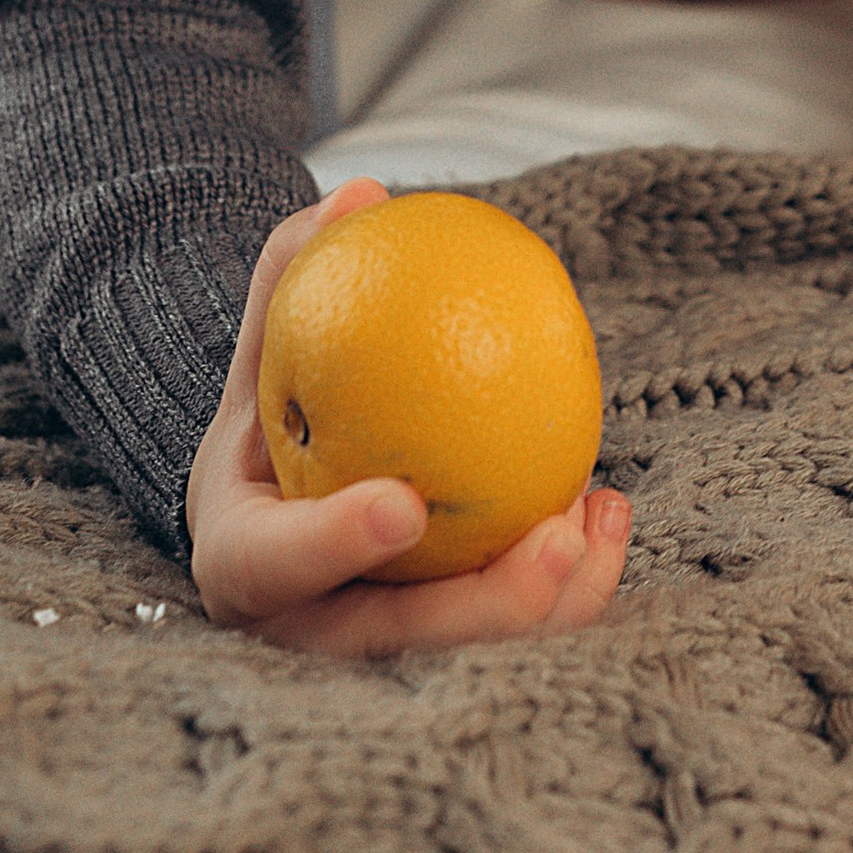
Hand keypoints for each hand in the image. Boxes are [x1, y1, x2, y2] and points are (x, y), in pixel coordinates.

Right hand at [186, 181, 631, 655]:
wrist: (277, 504)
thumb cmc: (276, 411)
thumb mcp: (269, 346)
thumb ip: (299, 272)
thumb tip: (362, 195)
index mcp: (244, 563)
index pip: (276, 563)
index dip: (335, 544)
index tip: (403, 501)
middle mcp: (306, 632)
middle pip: (395, 640)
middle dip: (483, 607)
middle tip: (553, 536)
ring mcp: (375, 656)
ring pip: (470, 655)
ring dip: (547, 600)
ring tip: (594, 515)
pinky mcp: (439, 658)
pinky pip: (512, 632)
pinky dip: (570, 583)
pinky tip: (608, 508)